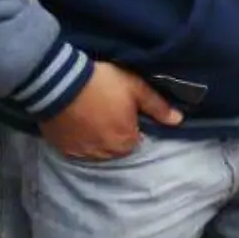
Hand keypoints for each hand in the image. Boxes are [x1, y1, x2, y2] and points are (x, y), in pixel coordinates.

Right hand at [38, 61, 182, 161]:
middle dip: (114, 132)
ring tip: (91, 116)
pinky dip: (79, 139)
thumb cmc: (103, 84)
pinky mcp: (63, 149)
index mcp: (126, 142)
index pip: (135, 139)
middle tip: (106, 109)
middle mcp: (106, 154)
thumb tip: (178, 120)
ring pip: (96, 149)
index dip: (131, 124)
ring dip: (96, 137)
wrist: (59, 83)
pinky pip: (77, 148)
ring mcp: (82, 153)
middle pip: (116, 146)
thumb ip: (158, 106)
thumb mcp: (136, 88)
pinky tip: (77, 123)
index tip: (123, 109)